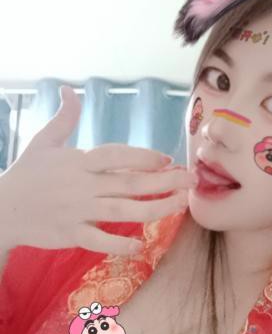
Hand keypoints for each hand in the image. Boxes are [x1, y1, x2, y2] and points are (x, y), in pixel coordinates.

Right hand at [0, 85, 196, 255]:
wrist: (1, 209)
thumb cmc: (26, 174)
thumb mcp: (43, 141)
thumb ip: (64, 118)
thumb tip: (68, 89)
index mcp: (78, 161)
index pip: (116, 155)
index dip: (143, 156)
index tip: (167, 159)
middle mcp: (82, 185)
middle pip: (128, 183)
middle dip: (163, 181)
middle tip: (190, 180)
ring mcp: (78, 211)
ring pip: (123, 211)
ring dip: (155, 208)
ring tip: (180, 204)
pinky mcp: (71, 234)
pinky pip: (100, 240)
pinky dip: (119, 243)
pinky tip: (141, 244)